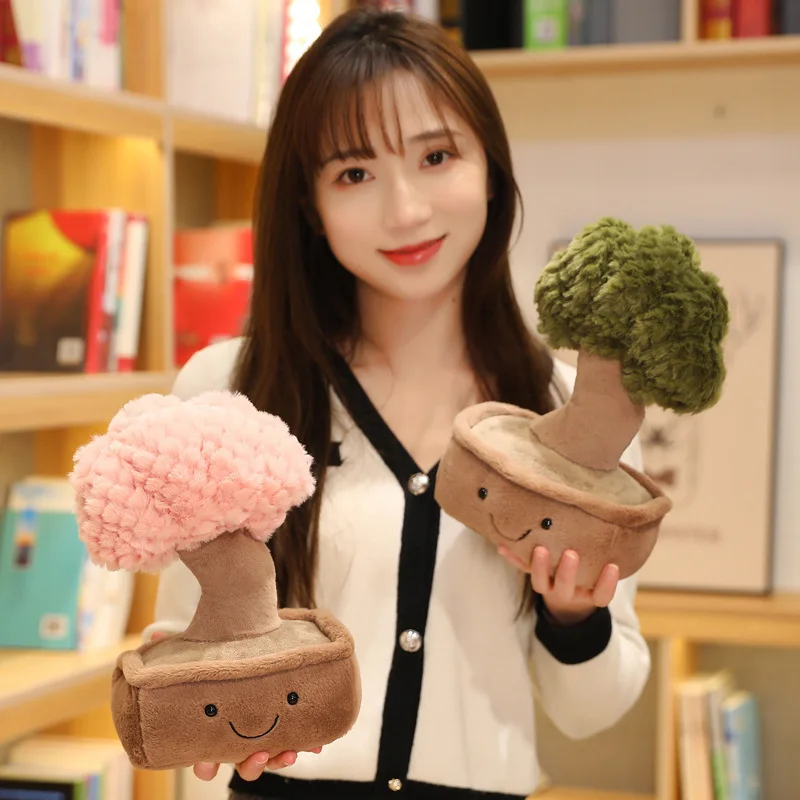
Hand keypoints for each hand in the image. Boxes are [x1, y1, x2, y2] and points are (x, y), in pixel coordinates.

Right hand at [146, 633, 322, 781]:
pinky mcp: (284, 717)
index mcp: (212, 724)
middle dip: (250, 764)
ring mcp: (261, 728)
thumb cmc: (218, 649)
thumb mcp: (197, 646)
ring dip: (279, 757)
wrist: (246, 636)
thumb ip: (176, 643)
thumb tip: (155, 635)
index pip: (203, 756)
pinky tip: (315, 742)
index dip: (205, 765)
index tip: (209, 766)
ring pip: (269, 754)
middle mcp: (236, 732)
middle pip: (240, 762)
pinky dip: (306, 741)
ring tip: (290, 751)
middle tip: (258, 755)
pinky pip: (294, 736)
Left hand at [498, 544, 618, 624]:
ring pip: (541, 583)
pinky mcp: (533, 577)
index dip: (607, 584)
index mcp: (589, 594)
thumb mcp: (601, 570)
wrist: (566, 598)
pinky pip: (520, 570)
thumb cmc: (590, 576)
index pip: (601, 596)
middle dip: (567, 573)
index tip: (613, 567)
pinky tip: (502, 546)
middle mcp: (568, 593)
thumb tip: (628, 522)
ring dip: (538, 567)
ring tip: (539, 549)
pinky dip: (512, 558)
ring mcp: (548, 587)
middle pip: (565, 588)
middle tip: (570, 554)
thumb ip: (610, 554)